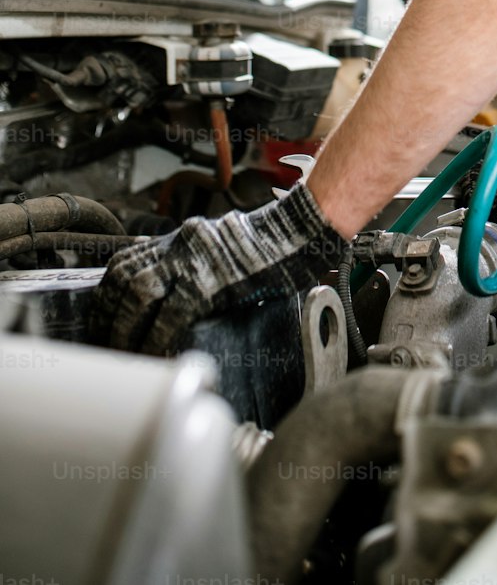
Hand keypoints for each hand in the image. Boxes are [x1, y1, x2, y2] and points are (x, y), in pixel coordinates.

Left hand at [89, 182, 345, 356]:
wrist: (302, 232)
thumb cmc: (272, 243)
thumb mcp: (222, 246)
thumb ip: (196, 263)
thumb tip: (175, 297)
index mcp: (182, 236)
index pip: (126, 261)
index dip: (107, 295)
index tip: (103, 320)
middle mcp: (181, 243)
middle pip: (124, 277)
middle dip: (108, 315)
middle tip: (106, 343)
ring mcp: (195, 260)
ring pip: (139, 293)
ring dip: (124, 329)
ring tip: (123, 354)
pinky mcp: (211, 281)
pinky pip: (170, 315)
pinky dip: (155, 338)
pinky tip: (153, 356)